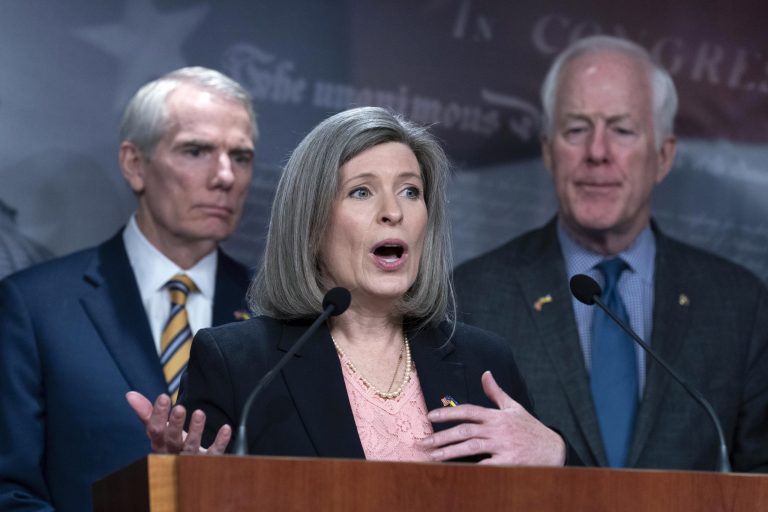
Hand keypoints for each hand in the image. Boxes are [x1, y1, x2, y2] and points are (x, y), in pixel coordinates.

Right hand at [125, 391, 231, 454]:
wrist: (187, 467)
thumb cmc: (171, 443)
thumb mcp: (159, 428)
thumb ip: (146, 412)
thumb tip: (130, 394)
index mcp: (159, 444)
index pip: (155, 430)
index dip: (159, 415)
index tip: (164, 397)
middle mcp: (173, 453)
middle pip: (173, 440)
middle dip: (176, 424)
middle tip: (180, 408)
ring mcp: (190, 459)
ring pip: (192, 446)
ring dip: (196, 430)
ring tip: (200, 413)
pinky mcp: (208, 461)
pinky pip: (215, 453)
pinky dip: (220, 441)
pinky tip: (226, 429)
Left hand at [417, 371, 564, 465]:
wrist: (554, 449)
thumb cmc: (531, 429)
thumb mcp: (514, 407)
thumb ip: (496, 392)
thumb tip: (485, 373)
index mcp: (496, 416)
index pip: (468, 411)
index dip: (448, 412)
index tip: (430, 416)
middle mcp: (497, 429)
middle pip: (464, 430)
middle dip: (442, 436)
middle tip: (424, 441)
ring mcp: (502, 446)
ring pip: (470, 447)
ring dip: (449, 452)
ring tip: (433, 456)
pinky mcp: (507, 462)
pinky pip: (484, 465)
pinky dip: (470, 468)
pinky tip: (455, 470)